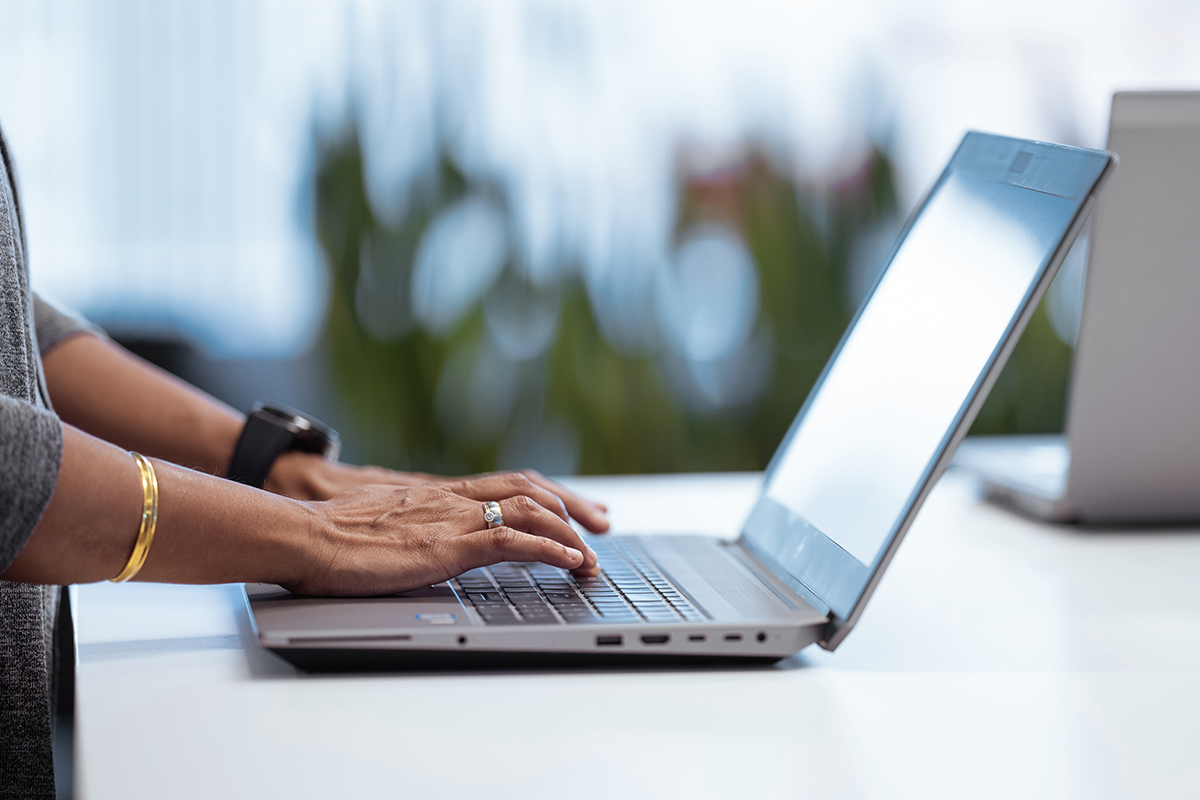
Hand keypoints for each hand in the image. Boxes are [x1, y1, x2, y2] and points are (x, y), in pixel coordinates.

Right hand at [288, 473, 600, 595]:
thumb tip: (413, 544)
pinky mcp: (448, 545)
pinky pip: (513, 541)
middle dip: (571, 506)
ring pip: (530, 511)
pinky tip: (571, 562)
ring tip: (593, 555)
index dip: (544, 493)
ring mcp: (452, 519)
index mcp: (436, 494)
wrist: (301, 533)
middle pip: (529, 488)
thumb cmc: (327, 536)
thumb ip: (407, 528)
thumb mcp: (379, 524)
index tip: (571, 507)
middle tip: (602, 522)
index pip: (505, 483)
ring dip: (570, 533)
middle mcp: (451, 498)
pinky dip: (550, 550)